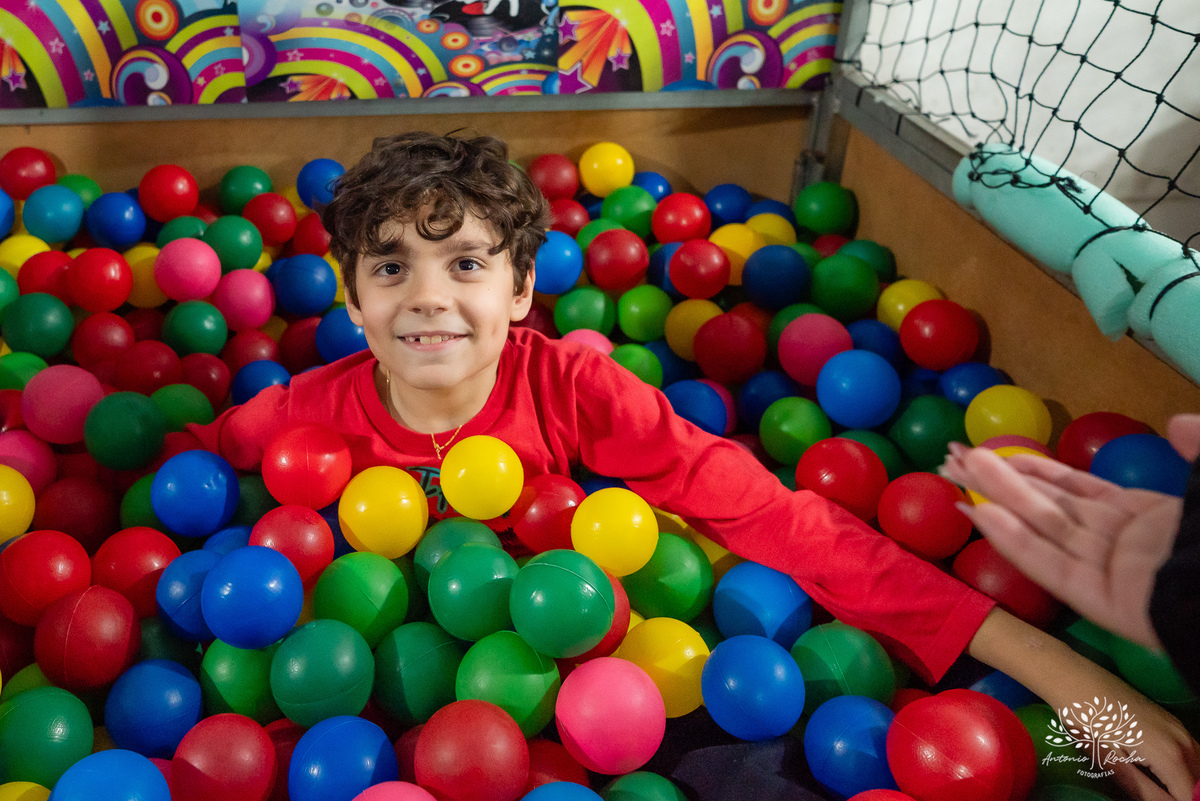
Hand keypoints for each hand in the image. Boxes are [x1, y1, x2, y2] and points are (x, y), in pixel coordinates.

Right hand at [939, 442, 1181, 649]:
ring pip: (1040, 528)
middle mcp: (1116, 541)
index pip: (1075, 489)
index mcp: (1143, 518)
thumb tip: (1176, 421)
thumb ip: (1197, 452)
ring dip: (996, 498)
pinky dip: (1014, 542)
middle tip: (955, 455)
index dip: (1035, 470)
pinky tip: (980, 515)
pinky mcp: (1101, 600)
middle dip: (999, 479)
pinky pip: (1051, 565)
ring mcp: (1107, 571)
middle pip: (1045, 506)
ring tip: (955, 470)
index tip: (997, 452)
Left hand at [1041, 660, 1199, 800]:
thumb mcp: (1113, 764)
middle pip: (1197, 785)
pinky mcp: (1172, 722)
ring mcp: (1179, 729)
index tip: (1150, 797)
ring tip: (1160, 789)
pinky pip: (1193, 753)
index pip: (1189, 796)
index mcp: (1171, 756)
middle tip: (1154, 793)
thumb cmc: (1087, 722)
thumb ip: (1146, 792)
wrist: (1075, 679)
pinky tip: (1163, 774)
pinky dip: (1186, 770)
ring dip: (1186, 784)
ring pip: (1198, 768)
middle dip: (1182, 794)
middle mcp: (1184, 742)